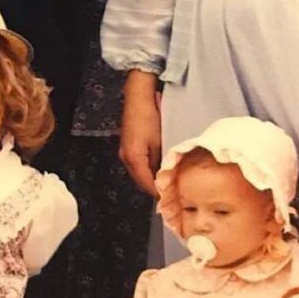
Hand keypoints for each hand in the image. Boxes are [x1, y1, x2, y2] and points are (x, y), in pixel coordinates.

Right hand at [119, 71, 161, 196]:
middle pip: (140, 181)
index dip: (159, 194)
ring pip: (139, 173)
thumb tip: (167, 178)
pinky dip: (148, 169)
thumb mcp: (159, 141)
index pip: (146, 184)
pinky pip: (138, 164)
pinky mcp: (128, 145)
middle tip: (173, 194)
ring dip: (151, 179)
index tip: (173, 201)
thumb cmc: (151, 118)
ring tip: (169, 183)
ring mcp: (125, 151)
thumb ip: (161, 161)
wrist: (139, 96)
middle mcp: (126, 158)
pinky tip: (160, 168)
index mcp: (134, 158)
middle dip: (155, 188)